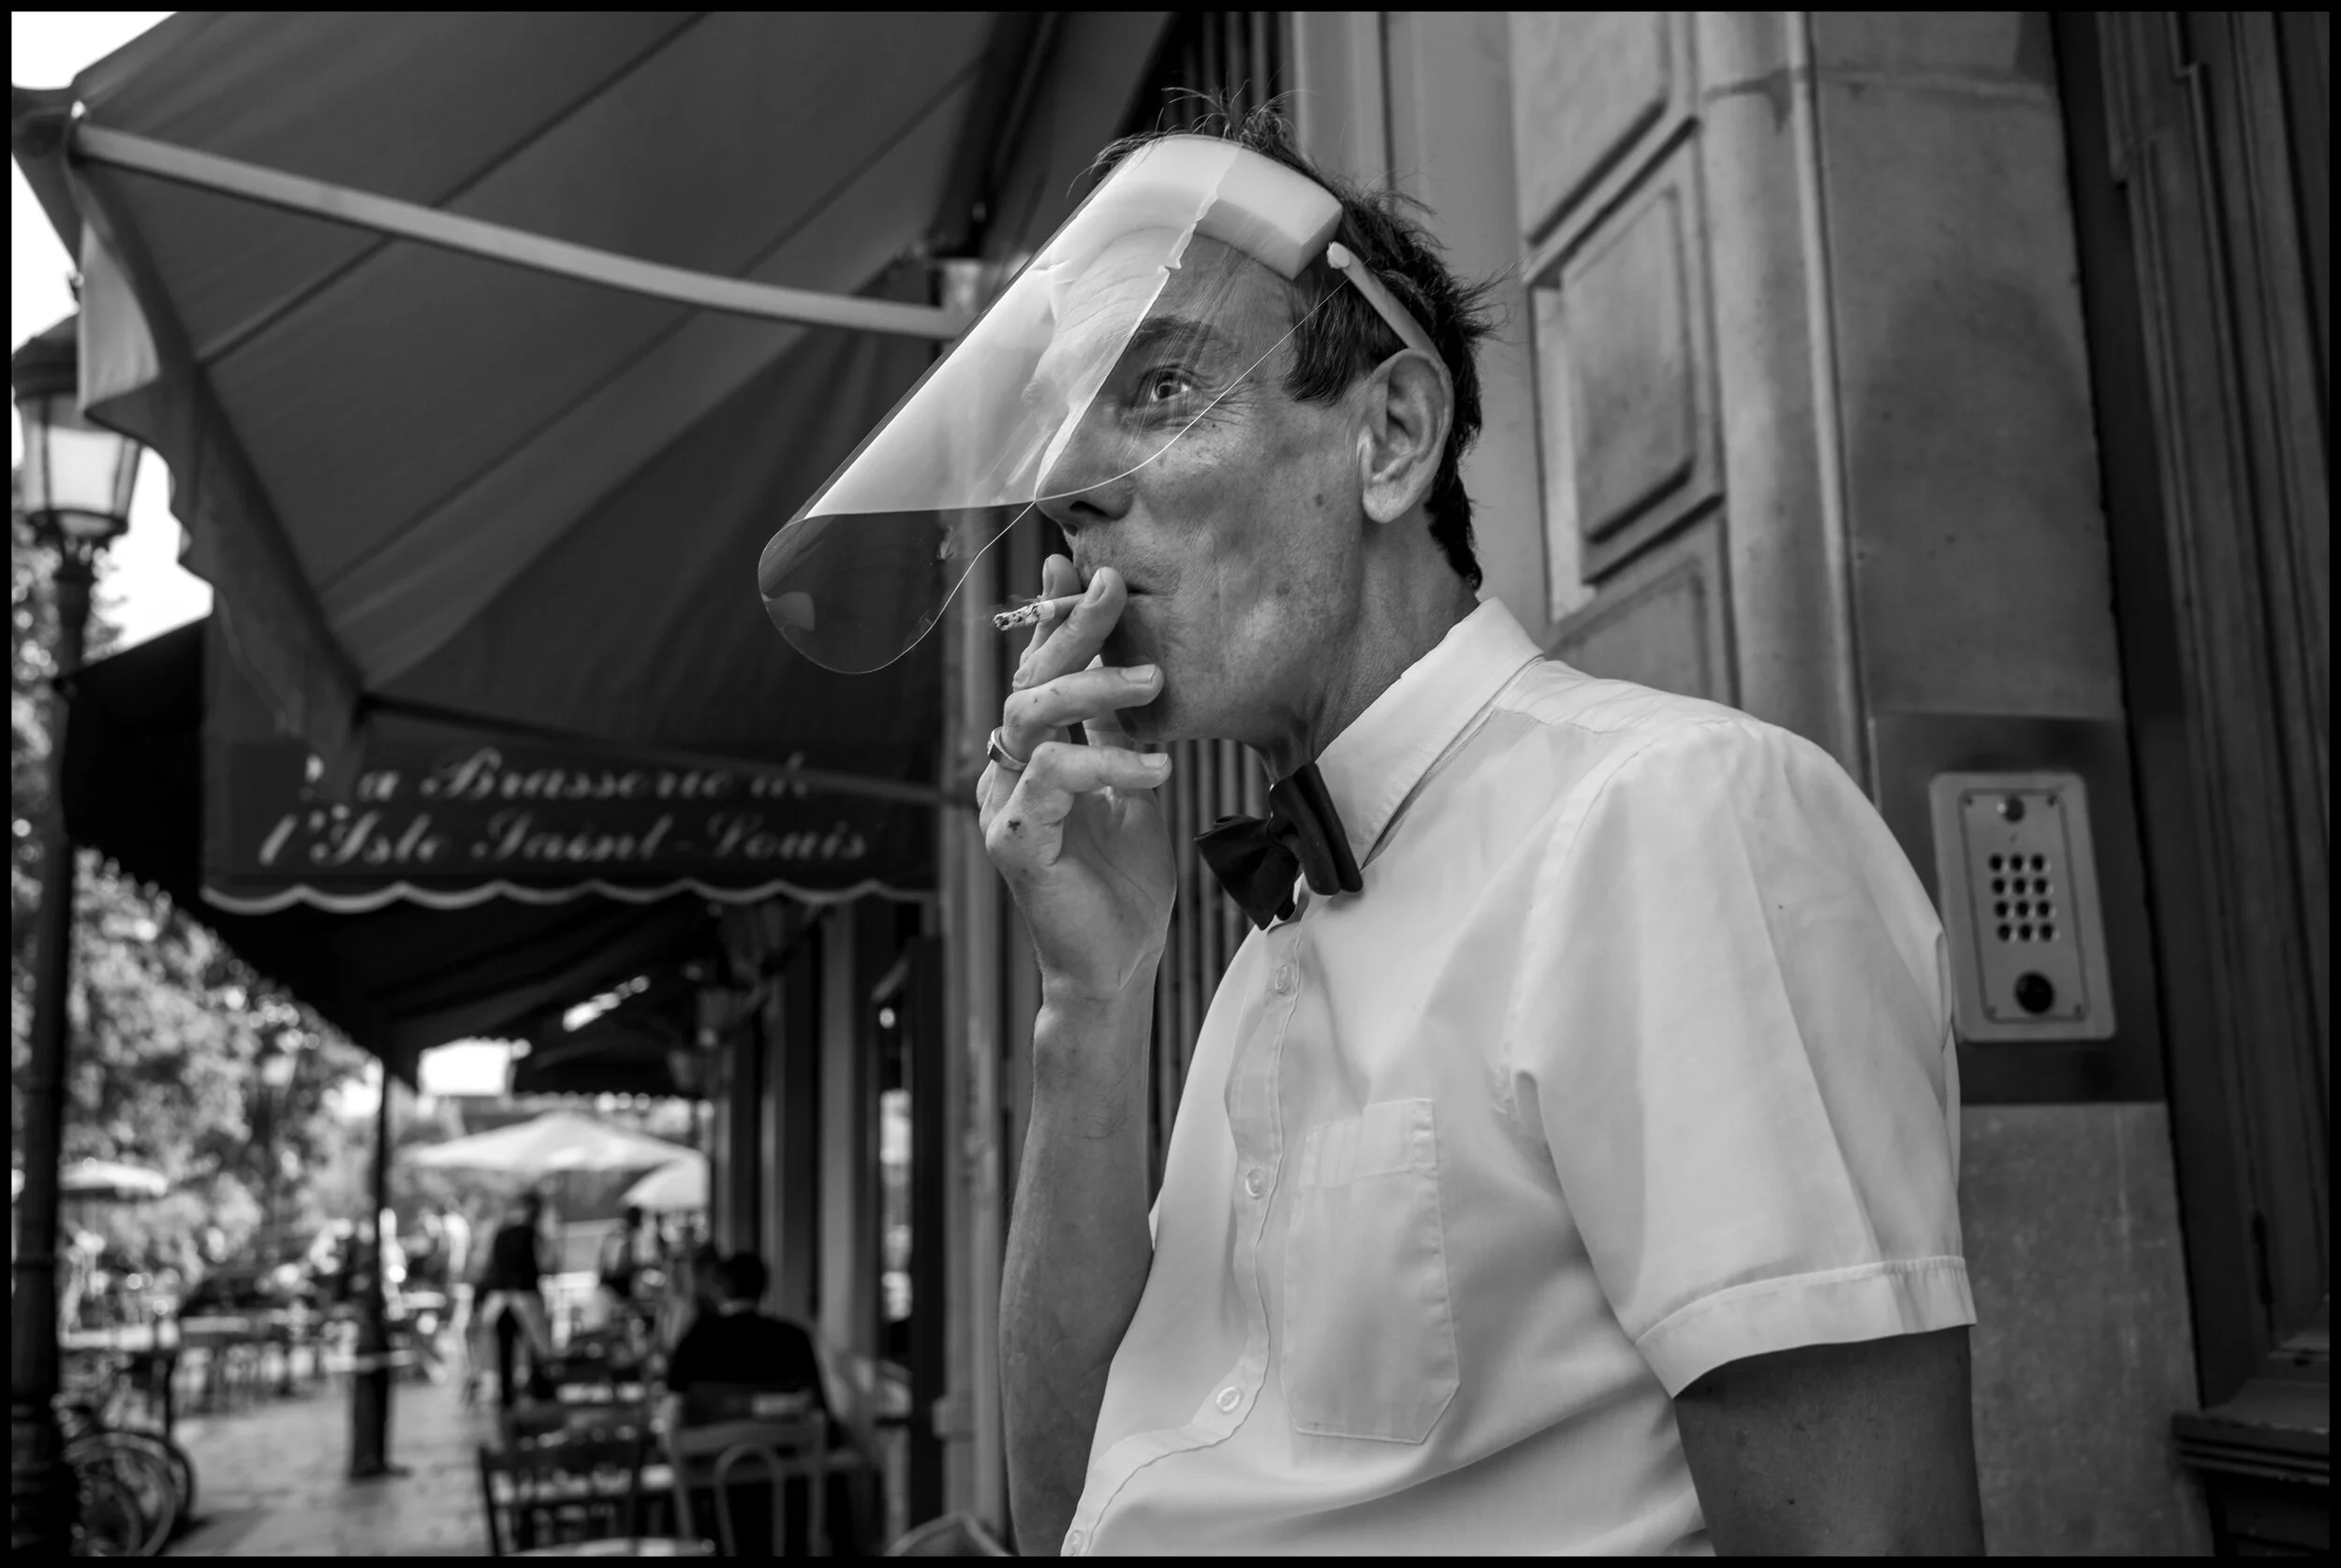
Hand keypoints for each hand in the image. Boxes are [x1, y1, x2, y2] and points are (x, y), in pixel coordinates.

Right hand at [979, 555, 1174, 1007]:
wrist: (1120, 962)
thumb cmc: (1125, 881)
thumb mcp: (1131, 785)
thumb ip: (1118, 729)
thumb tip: (1131, 660)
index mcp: (1034, 754)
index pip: (1038, 671)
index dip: (1054, 617)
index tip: (1079, 566)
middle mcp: (1009, 772)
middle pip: (1029, 680)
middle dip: (1072, 629)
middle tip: (1119, 594)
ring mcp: (1004, 806)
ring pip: (1030, 718)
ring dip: (1093, 689)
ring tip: (1153, 686)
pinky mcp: (1014, 842)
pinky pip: (1050, 779)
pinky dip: (1104, 765)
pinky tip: (1155, 772)